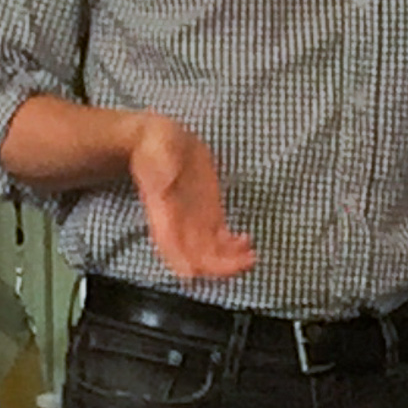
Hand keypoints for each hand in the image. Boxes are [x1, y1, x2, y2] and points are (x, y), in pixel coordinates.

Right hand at [125, 115, 256, 283]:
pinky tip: (247, 240)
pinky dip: (234, 248)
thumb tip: (164, 184)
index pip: (175, 252)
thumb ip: (159, 169)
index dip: (193, 265)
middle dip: (223, 267)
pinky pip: (221, 242)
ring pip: (212, 255)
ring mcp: (195, 223)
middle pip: (199, 261)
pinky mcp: (209, 215)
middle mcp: (178, 227)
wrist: (161, 140)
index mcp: (164, 216)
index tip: (215, 265)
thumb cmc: (155, 144)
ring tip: (252, 253)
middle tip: (249, 259)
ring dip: (232, 261)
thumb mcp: (156, 150)